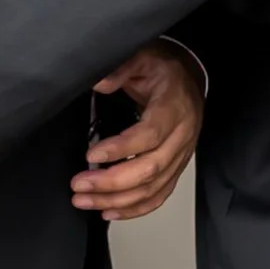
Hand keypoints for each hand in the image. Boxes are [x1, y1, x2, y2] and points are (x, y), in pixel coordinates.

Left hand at [73, 41, 204, 221]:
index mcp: (174, 108)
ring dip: (117, 200)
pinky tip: (110, 211)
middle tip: (79, 185)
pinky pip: (160, 194)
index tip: (91, 155)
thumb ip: (122, 68)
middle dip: (111, 182)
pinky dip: (136, 209)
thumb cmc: (164, 70)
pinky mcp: (176, 167)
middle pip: (150, 168)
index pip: (149, 135)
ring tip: (84, 200)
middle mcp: (182, 135)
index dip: (121, 148)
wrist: (190, 78)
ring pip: (153, 187)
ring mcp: (181, 155)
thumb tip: (100, 82)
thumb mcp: (144, 57)